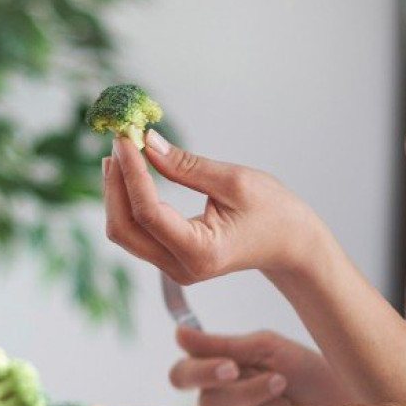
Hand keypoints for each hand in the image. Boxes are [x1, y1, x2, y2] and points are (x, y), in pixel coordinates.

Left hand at [102, 131, 325, 283]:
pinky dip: (127, 201)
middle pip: (124, 229)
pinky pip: (136, 231)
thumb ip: (186, 166)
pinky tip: (129, 173)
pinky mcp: (170, 258)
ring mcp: (173, 267)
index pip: (147, 213)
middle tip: (118, 143)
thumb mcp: (234, 181)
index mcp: (200, 252)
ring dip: (116, 192)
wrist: (291, 244)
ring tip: (121, 153)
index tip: (125, 139)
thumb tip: (148, 142)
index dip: (130, 173)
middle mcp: (181, 267)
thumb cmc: (273, 212)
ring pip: (124, 232)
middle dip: (114, 184)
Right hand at [169, 325, 343, 405]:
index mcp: (220, 367)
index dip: (198, 370)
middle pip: (201, 397)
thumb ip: (221, 344)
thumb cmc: (308, 372)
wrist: (342, 400)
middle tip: (259, 375)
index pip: (183, 372)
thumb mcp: (266, 348)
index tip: (229, 365)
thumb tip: (179, 334)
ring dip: (255, 396)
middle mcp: (221, 396)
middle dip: (229, 385)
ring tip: (284, 386)